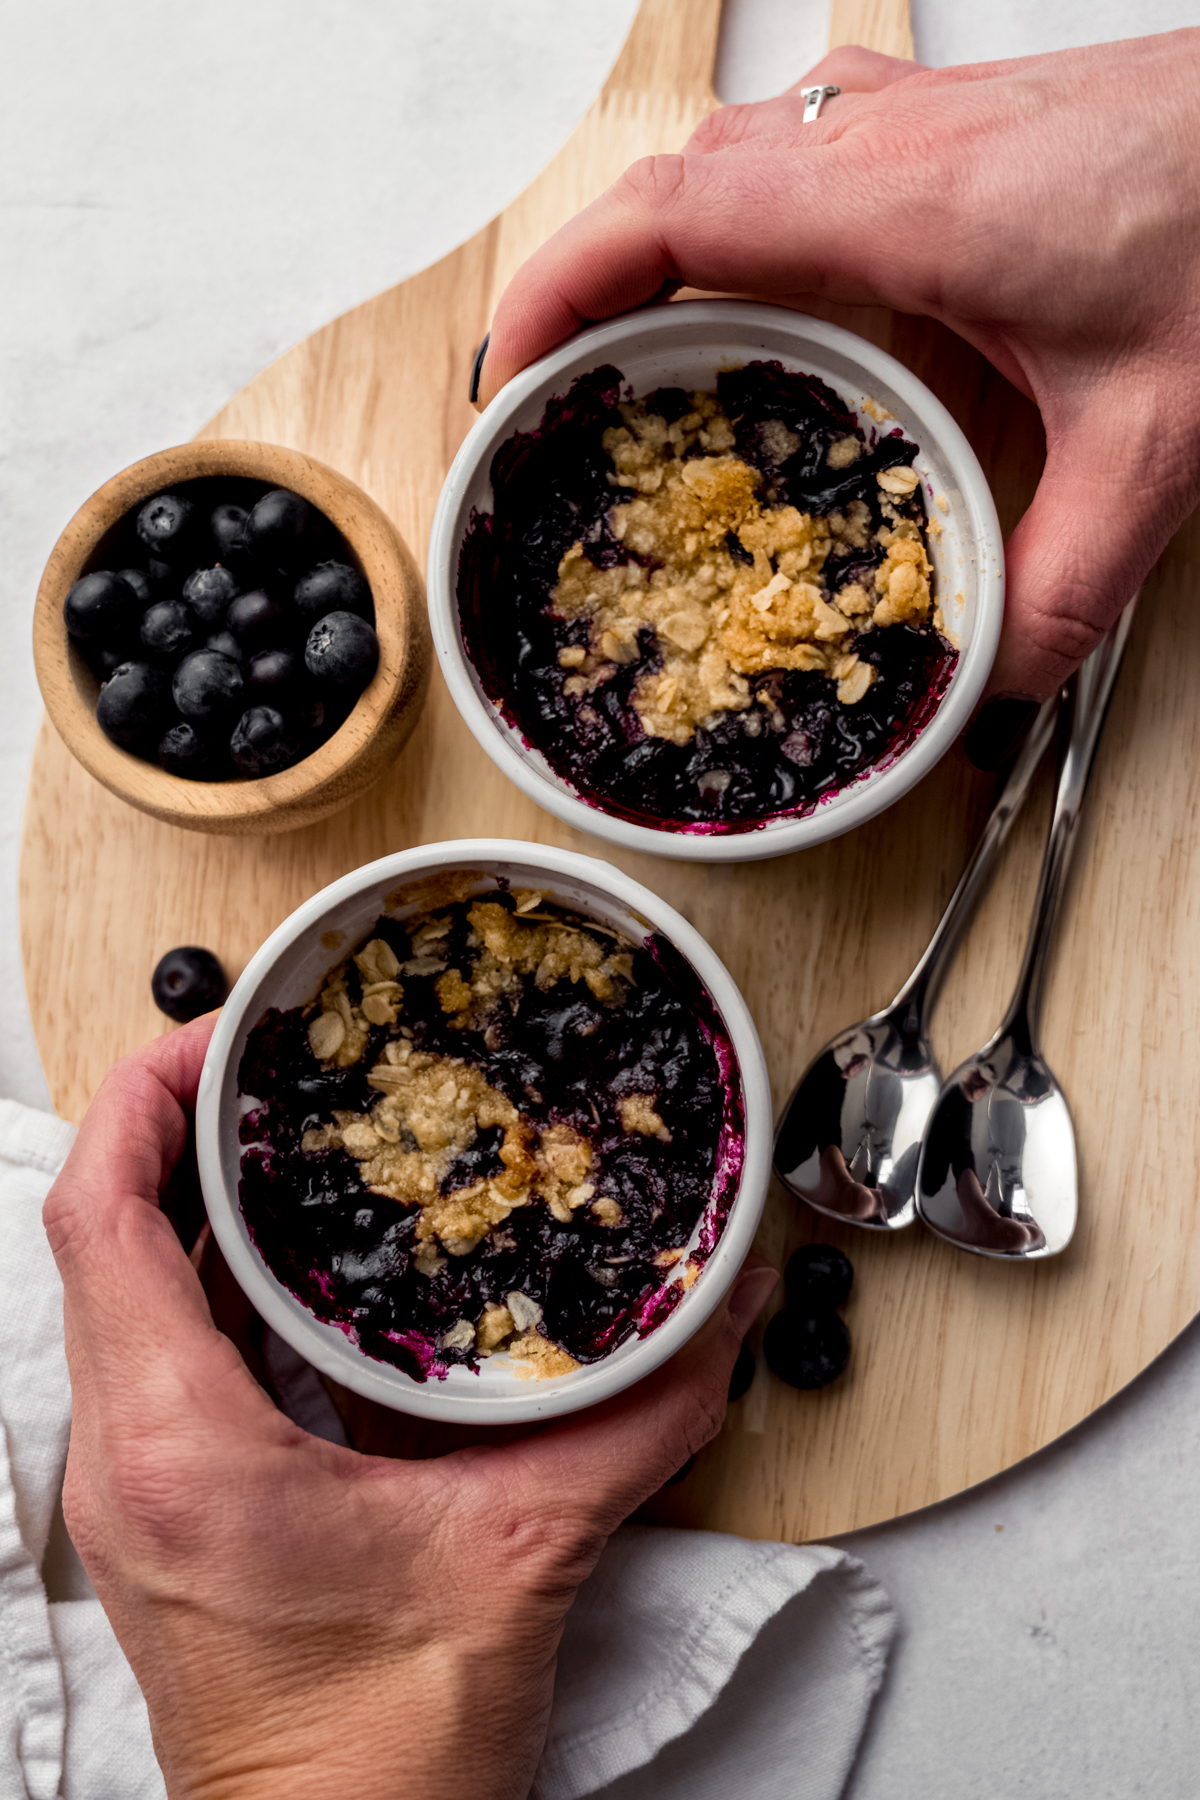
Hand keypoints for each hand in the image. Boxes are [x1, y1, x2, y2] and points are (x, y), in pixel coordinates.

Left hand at [44, 1019, 775, 1799]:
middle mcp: (124, 1459)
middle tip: (265, 1061)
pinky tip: (289, 1255)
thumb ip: (637, 1420)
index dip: (146, 1095)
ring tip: (279, 1131)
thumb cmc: (381, 1758)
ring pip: (116, 1287)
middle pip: (100, 1230)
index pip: (104, 1218)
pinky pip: (149, 1346)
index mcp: (178, 1448)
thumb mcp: (523, 1556)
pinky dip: (201, 1273)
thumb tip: (719, 1320)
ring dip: (184, 1197)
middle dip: (171, 1123)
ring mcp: (130, 1489)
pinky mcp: (162, 1508)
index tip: (219, 1035)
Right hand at [478, 33, 1199, 752]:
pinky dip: (726, 220)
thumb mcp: (1159, 439)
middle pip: (670, 185)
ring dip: (650, 247)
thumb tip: (988, 678)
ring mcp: (910, 116)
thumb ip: (1064, 580)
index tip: (511, 370)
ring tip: (625, 349)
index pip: (676, 216)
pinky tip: (754, 287)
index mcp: (913, 206)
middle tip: (554, 392)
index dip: (564, 287)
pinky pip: (782, 153)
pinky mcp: (939, 120)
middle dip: (582, 286)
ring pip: (719, 158)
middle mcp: (889, 141)